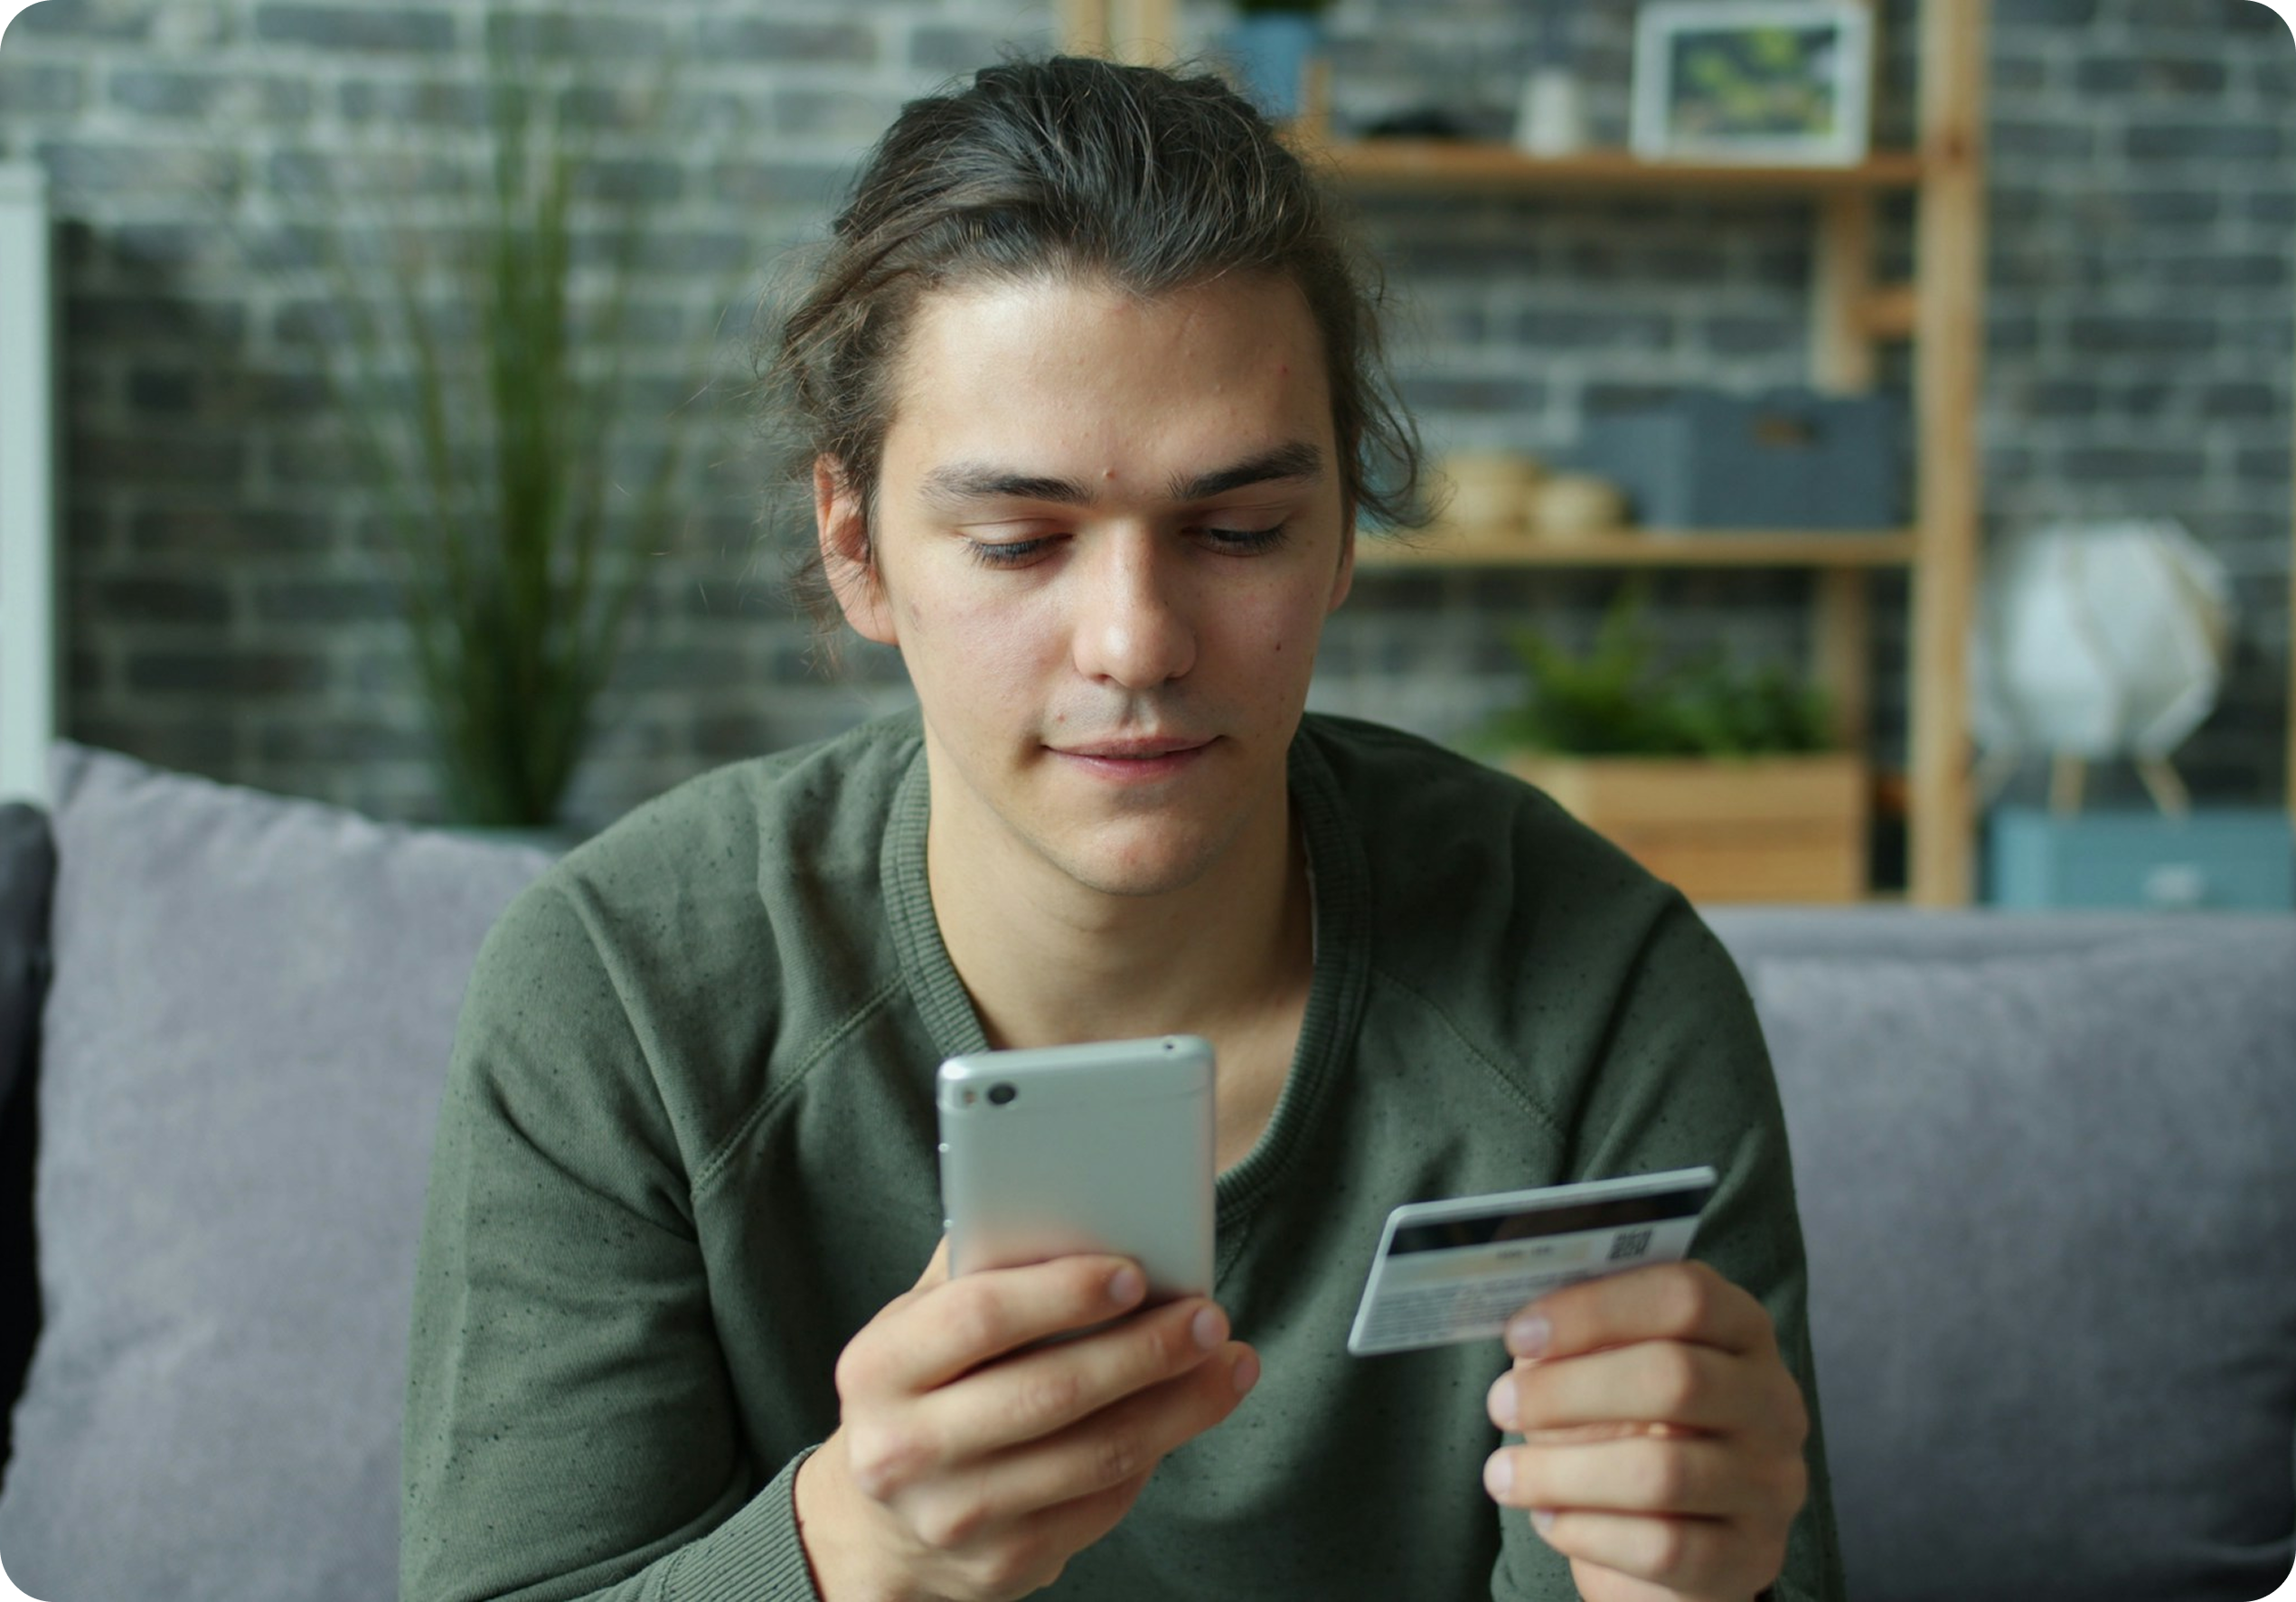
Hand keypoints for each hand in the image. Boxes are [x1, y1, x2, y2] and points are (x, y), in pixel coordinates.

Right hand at [795, 1237, 1259, 1601]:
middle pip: (1050, 1392)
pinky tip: (1184, 1413)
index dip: (1063, 1292)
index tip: (1134, 1272)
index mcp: (878, 1368)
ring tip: (1228, 1363)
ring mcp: (955, 1516)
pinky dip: (1155, 1453)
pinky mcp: (1005, 1564)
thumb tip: (1080, 1204)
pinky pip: (1103, 1503)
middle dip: (1145, 1350)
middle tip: (1208, 1318)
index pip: (979, 1316)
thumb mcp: (919, 1326)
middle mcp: (903, 1450)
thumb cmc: (920, 1392)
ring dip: (1178, 1406)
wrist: (881, 1528)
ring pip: (1094, 1456)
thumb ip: (979, 1268)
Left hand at [1481, 1260, 1807, 1601]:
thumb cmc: (1628, 1429)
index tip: (1519, 1333)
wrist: (1674, 1539)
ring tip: (1502, 1475)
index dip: (1595, 1310)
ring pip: (1663, 1472)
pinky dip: (1589, 1532)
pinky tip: (1549, 1520)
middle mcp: (1773, 1401)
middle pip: (1675, 1378)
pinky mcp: (1751, 1557)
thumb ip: (1575, 1337)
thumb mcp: (1606, 1368)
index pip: (1686, 1296)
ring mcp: (1771, 1483)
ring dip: (1562, 1472)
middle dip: (1568, 1390)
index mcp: (1741, 1329)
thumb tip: (1516, 1323)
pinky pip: (1663, 1548)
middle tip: (1499, 1404)